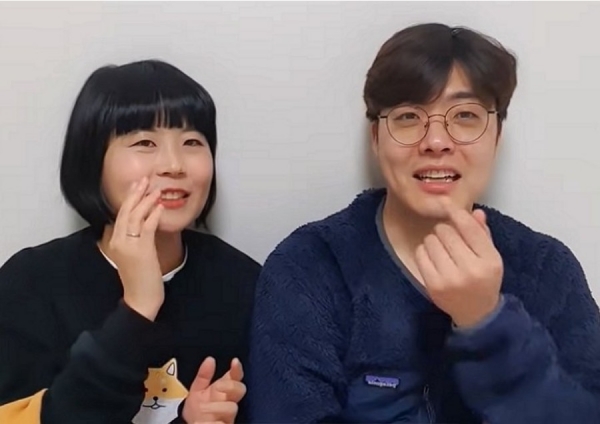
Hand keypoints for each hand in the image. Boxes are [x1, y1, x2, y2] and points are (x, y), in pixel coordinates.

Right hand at [108, 177, 164, 320]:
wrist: (141, 299)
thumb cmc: (141, 278)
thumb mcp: (135, 254)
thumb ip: (136, 238)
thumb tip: (145, 221)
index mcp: (115, 241)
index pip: (120, 215)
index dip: (129, 199)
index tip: (137, 186)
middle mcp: (118, 241)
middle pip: (124, 212)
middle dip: (135, 194)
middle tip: (143, 179)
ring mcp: (128, 246)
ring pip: (134, 217)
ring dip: (145, 201)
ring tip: (154, 188)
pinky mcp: (140, 251)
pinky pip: (146, 228)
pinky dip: (152, 215)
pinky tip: (159, 206)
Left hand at [182, 357, 246, 423]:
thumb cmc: (196, 410)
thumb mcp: (197, 391)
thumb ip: (203, 376)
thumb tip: (210, 359)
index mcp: (222, 390)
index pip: (235, 377)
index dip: (237, 369)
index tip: (235, 361)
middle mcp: (228, 402)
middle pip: (240, 389)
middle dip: (230, 386)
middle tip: (217, 388)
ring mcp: (228, 416)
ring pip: (232, 408)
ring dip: (216, 408)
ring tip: (202, 410)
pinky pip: (224, 423)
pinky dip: (215, 422)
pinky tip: (205, 421)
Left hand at [415, 200, 503, 327]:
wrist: (476, 313)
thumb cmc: (483, 280)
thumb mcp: (491, 257)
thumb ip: (482, 234)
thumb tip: (474, 211)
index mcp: (489, 260)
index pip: (469, 228)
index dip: (456, 213)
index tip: (447, 203)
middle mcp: (470, 269)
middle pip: (445, 231)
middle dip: (445, 230)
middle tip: (449, 239)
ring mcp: (449, 278)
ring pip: (431, 240)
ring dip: (434, 240)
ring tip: (443, 250)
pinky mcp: (432, 285)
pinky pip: (420, 254)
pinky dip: (424, 251)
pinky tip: (433, 258)